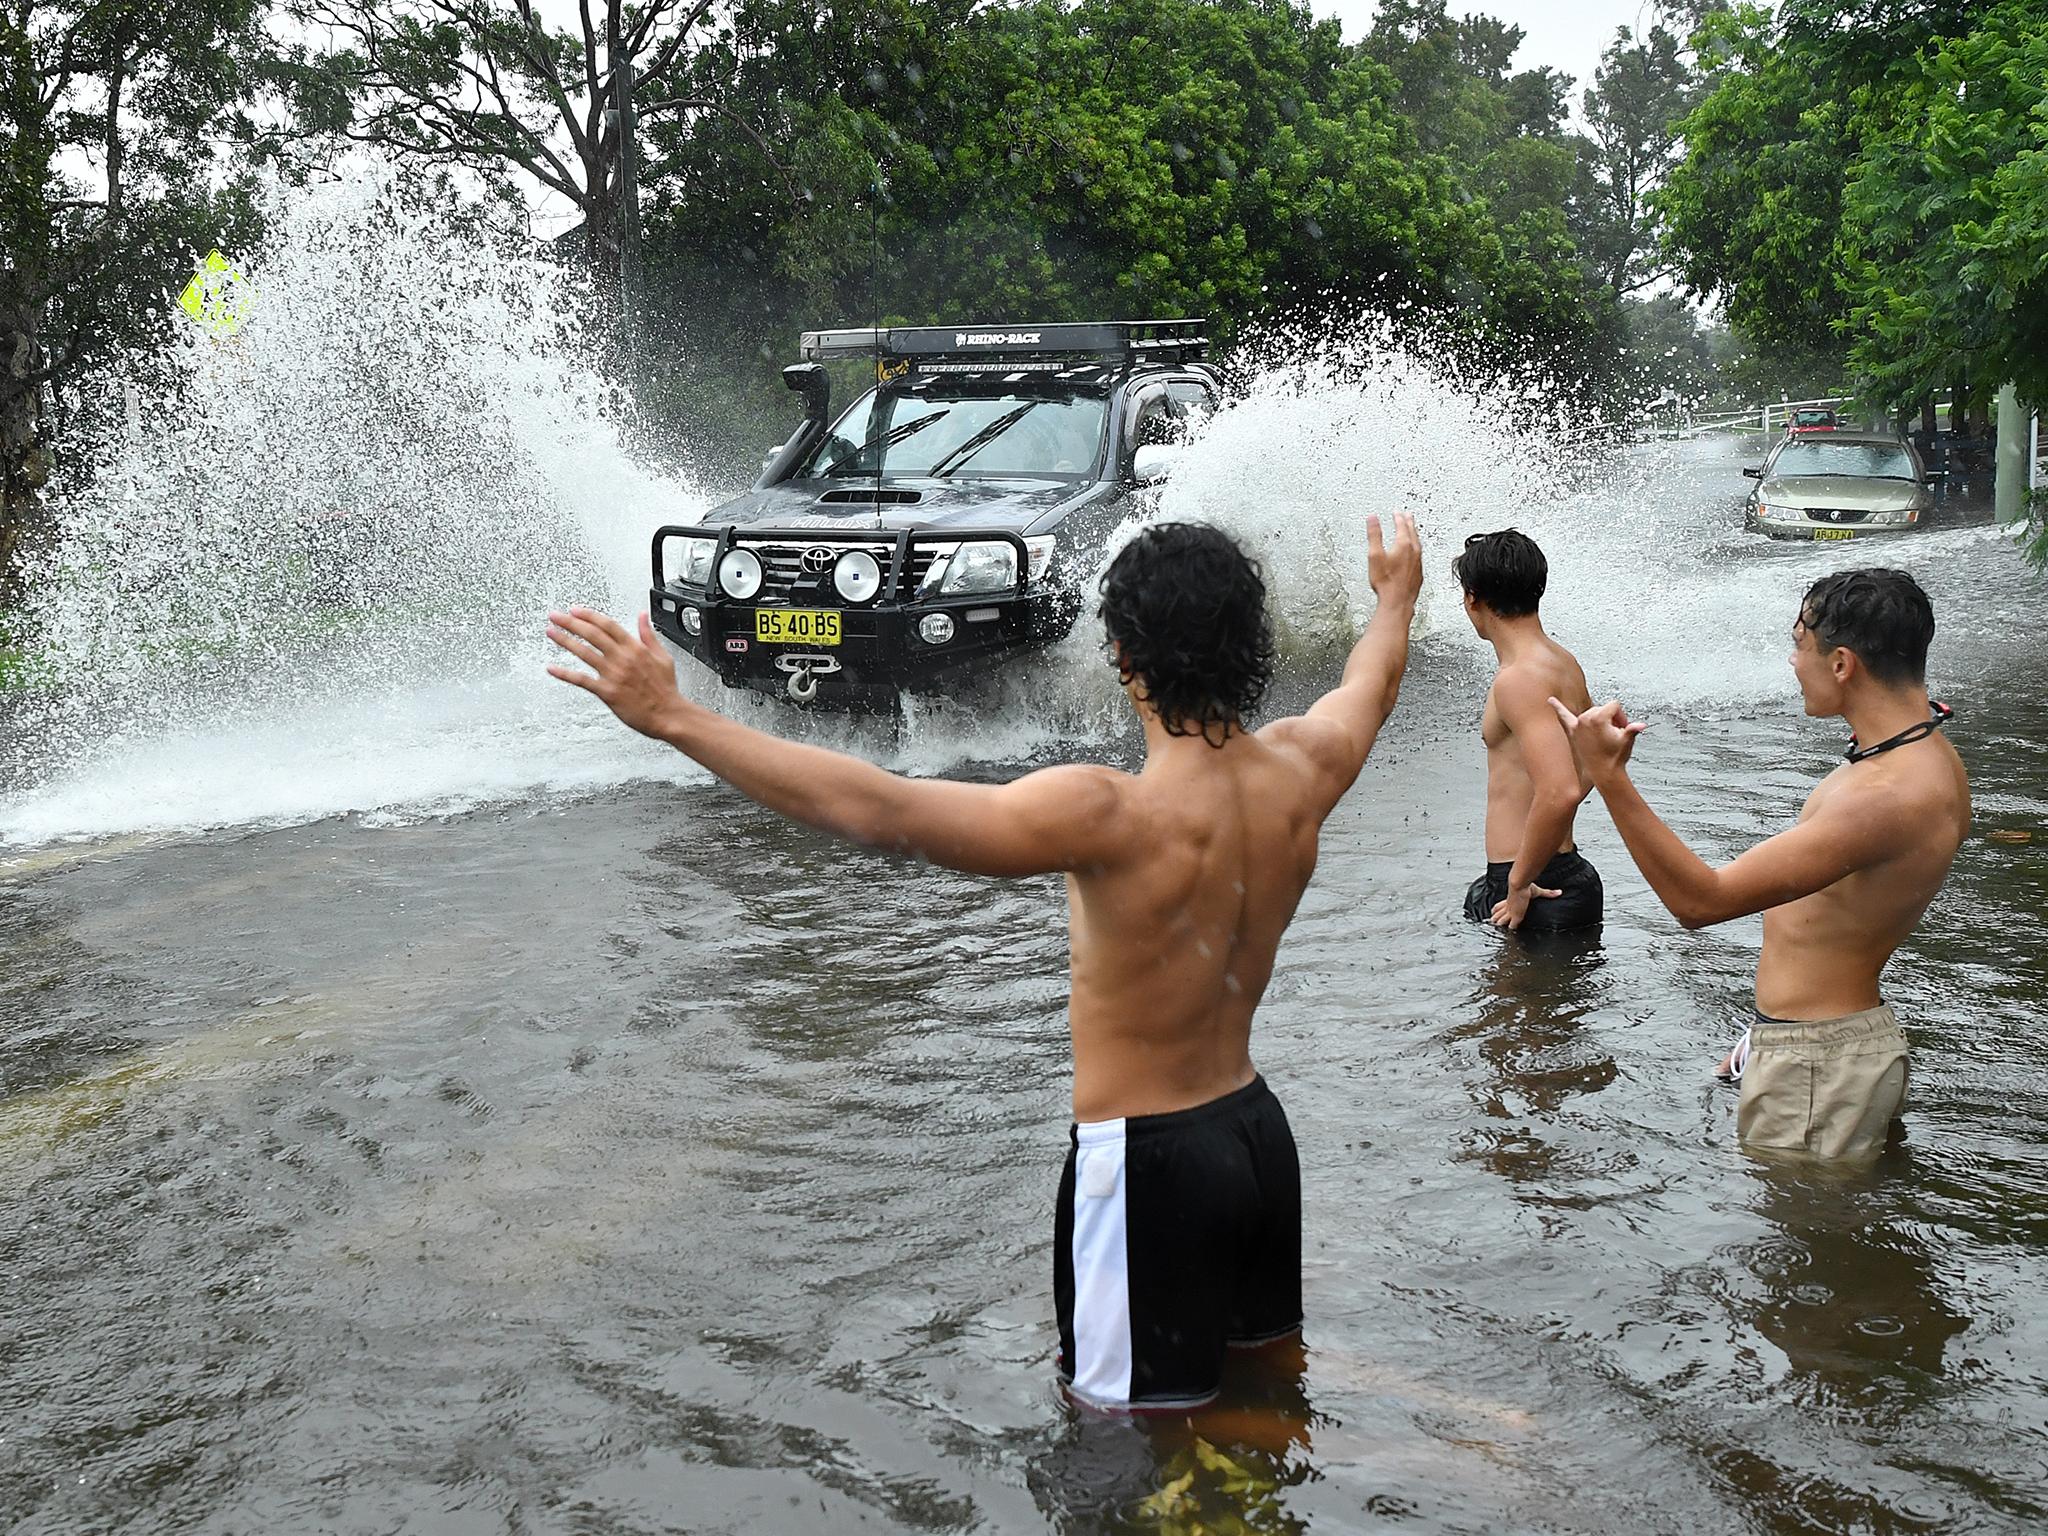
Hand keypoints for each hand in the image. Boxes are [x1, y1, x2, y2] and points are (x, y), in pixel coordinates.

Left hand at [547, 607, 690, 739]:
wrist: (668, 714)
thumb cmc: (666, 690)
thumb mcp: (662, 656)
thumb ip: (649, 635)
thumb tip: (643, 616)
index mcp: (636, 648)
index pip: (608, 625)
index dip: (589, 615)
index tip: (576, 610)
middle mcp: (623, 658)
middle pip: (592, 634)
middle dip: (570, 622)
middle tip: (556, 616)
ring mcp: (613, 675)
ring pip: (584, 652)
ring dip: (564, 641)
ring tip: (551, 633)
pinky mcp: (607, 692)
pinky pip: (582, 680)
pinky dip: (565, 674)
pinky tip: (552, 669)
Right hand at [1367, 511, 1422, 608]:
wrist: (1398, 601)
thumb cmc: (1386, 582)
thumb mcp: (1374, 555)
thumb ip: (1374, 535)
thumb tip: (1373, 518)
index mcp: (1403, 545)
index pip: (1401, 526)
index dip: (1398, 517)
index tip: (1397, 512)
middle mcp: (1414, 552)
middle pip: (1412, 532)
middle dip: (1409, 522)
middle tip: (1408, 515)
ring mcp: (1418, 563)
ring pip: (1417, 543)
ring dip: (1413, 534)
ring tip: (1412, 530)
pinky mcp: (1418, 573)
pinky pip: (1418, 556)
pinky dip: (1415, 549)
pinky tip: (1413, 552)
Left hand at [1490, 882, 1560, 929]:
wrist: (1520, 885)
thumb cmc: (1526, 886)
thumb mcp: (1537, 890)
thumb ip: (1548, 893)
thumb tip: (1559, 892)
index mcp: (1509, 900)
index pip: (1498, 906)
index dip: (1496, 910)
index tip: (1494, 912)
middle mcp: (1508, 907)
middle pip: (1497, 914)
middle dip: (1495, 918)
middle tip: (1492, 922)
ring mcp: (1510, 912)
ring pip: (1500, 921)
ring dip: (1500, 924)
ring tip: (1497, 928)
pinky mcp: (1515, 917)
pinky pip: (1510, 926)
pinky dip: (1510, 929)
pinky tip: (1509, 931)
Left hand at [1548, 697, 1645, 786]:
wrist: (1603, 773)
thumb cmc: (1615, 757)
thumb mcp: (1627, 740)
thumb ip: (1632, 729)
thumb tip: (1641, 725)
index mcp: (1599, 717)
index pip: (1614, 705)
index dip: (1622, 716)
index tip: (1623, 728)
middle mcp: (1585, 719)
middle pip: (1603, 708)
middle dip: (1612, 719)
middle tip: (1615, 735)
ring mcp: (1577, 725)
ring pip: (1592, 712)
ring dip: (1598, 720)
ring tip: (1603, 735)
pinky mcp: (1572, 733)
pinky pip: (1563, 717)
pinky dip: (1557, 708)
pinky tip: (1550, 700)